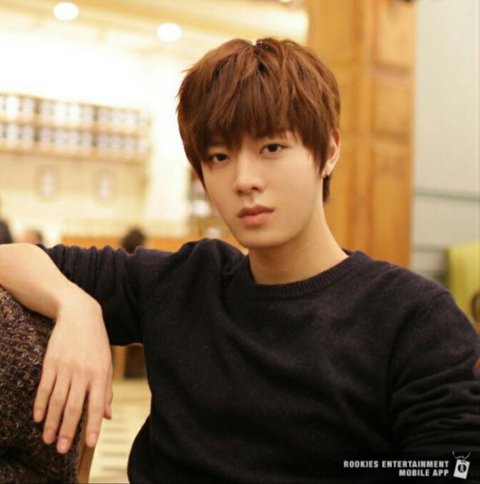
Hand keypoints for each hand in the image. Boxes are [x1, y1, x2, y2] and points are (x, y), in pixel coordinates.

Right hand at [33, 291, 112, 452]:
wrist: (80, 315)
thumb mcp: (106, 363)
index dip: (93, 425)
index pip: (97, 404)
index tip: (90, 443)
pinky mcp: (51, 363)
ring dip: (52, 423)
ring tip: (48, 440)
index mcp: (100, 374)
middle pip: (73, 407)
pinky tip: (38, 418)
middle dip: (68, 430)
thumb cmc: (96, 342)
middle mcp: (83, 373)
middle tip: (62, 450)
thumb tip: (107, 416)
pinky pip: (44, 387)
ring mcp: (65, 368)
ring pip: (57, 401)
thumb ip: (106, 390)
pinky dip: (41, 404)